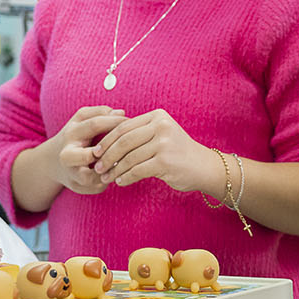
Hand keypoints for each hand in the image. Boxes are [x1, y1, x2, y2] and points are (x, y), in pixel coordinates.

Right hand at [53, 106, 125, 194]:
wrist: (53, 161)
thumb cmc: (76, 135)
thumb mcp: (82, 119)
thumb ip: (100, 113)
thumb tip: (121, 113)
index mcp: (71, 134)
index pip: (95, 125)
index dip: (115, 123)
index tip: (131, 123)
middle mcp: (67, 155)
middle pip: (87, 156)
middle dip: (107, 153)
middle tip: (124, 148)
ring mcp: (71, 174)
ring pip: (91, 178)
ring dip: (110, 171)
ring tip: (123, 163)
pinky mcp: (78, 187)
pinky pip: (97, 187)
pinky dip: (110, 180)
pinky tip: (120, 173)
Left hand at [90, 108, 217, 192]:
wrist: (204, 167)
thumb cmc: (177, 153)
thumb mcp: (160, 135)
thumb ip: (139, 134)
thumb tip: (105, 144)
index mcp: (157, 116)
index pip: (123, 127)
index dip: (106, 140)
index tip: (95, 152)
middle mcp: (161, 126)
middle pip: (124, 141)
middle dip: (107, 155)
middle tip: (97, 166)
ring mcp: (164, 143)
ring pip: (129, 157)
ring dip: (114, 170)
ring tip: (106, 177)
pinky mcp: (165, 162)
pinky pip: (137, 170)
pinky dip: (126, 177)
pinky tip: (120, 182)